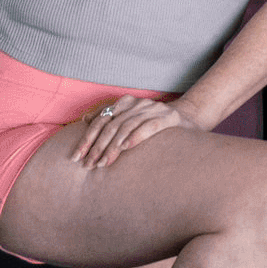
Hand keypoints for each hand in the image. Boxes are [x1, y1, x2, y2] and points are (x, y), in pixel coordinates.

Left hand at [71, 95, 196, 167]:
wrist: (190, 117)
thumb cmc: (155, 124)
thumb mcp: (131, 119)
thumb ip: (111, 118)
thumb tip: (85, 119)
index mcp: (127, 102)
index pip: (101, 120)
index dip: (87, 138)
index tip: (76, 157)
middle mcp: (138, 103)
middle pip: (111, 125)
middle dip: (97, 146)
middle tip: (88, 165)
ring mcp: (154, 109)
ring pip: (126, 127)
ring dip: (113, 147)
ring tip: (104, 163)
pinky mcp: (169, 118)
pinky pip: (149, 126)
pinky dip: (136, 137)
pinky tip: (126, 148)